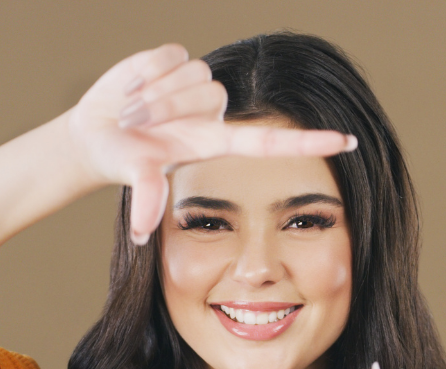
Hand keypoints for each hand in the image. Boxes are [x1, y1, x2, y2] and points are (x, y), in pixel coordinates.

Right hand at [66, 43, 356, 244]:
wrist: (96, 134)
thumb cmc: (122, 161)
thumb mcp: (136, 178)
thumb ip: (145, 199)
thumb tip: (140, 234)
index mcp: (216, 143)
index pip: (272, 142)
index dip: (310, 142)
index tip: (349, 142)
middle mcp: (213, 113)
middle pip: (207, 96)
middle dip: (164, 106)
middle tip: (134, 122)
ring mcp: (197, 84)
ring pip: (189, 74)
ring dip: (152, 92)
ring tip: (131, 110)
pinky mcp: (178, 58)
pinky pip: (170, 56)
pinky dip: (145, 72)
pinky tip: (133, 88)